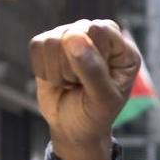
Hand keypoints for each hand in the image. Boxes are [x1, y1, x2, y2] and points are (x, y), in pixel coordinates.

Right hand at [30, 20, 139, 159]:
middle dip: (72, 68)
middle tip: (81, 86)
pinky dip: (43, 69)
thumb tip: (73, 36)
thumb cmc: (94, 115)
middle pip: (73, 33)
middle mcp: (99, 36)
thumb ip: (93, 70)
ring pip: (52, 40)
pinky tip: (56, 79)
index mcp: (122, 49)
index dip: (91, 56)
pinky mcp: (50, 43)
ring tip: (70, 83)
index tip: (96, 80)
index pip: (100, 30)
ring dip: (57, 72)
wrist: (73, 129)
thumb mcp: (102, 100)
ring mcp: (73, 36)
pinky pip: (37, 45)